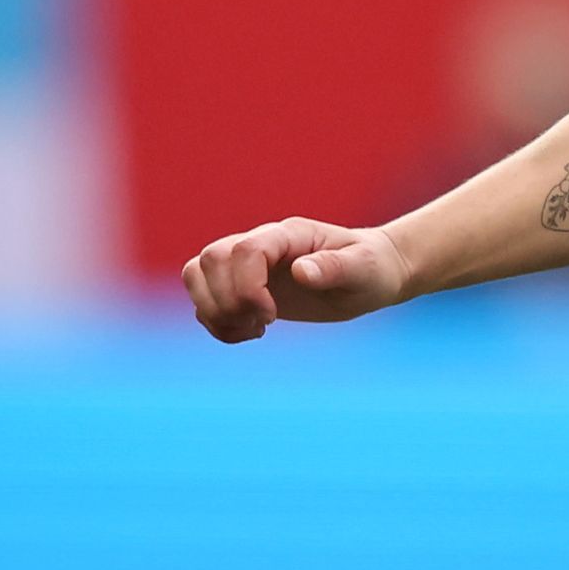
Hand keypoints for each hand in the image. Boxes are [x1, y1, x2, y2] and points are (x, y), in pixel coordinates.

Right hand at [183, 217, 414, 341]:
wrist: (370, 275)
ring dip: (213, 310)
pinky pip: (205, 298)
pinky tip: (249, 334)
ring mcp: (249, 265)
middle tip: (263, 323)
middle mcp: (262, 245)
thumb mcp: (363, 270)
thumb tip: (301, 271)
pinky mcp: (244, 286)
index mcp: (289, 235)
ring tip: (251, 330)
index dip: (247, 286)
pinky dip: (216, 322)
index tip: (272, 316)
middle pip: (210, 260)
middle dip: (226, 300)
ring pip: (197, 275)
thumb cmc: (371, 269)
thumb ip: (334, 267)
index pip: (244, 250)